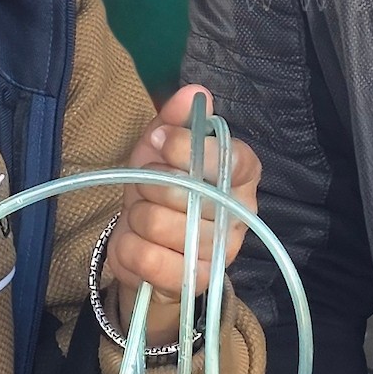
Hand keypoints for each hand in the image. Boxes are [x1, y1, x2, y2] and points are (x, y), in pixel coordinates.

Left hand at [102, 85, 261, 345]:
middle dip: (149, 184)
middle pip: (188, 192)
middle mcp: (241, 212)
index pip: (230, 158)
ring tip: (141, 215)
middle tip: (145, 187)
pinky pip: (149, 258)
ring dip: (136, 216)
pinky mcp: (198, 281)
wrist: (146, 244)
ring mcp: (222, 251)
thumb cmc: (160, 189)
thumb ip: (175, 118)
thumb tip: (195, 92)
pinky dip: (129, 246)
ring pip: (162, 224)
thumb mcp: (160, 147)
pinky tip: (136, 242)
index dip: (189, 149)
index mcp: (243, 173)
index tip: (159, 141)